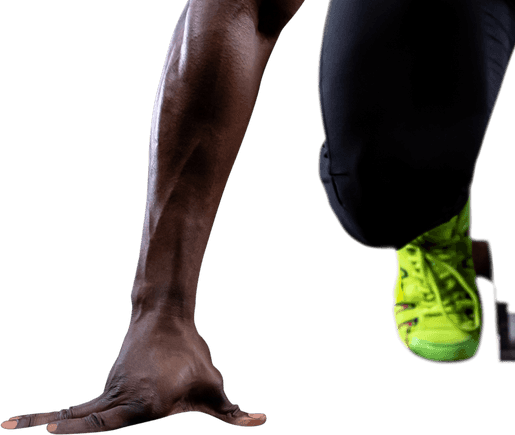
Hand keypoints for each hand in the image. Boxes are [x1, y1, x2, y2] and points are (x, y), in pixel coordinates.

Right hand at [3, 312, 265, 432]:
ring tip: (4, 426)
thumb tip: (263, 421)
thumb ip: (232, 411)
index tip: (51, 431)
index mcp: (140, 404)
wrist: (166, 318)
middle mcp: (117, 400)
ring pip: (70, 414)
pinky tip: (20, 424)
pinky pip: (74, 409)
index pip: (104, 424)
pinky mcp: (103, 391)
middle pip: (80, 421)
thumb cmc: (192, 355)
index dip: (78, 431)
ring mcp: (106, 394)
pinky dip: (47, 417)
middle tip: (12, 429)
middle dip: (53, 431)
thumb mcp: (213, 386)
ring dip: (37, 421)